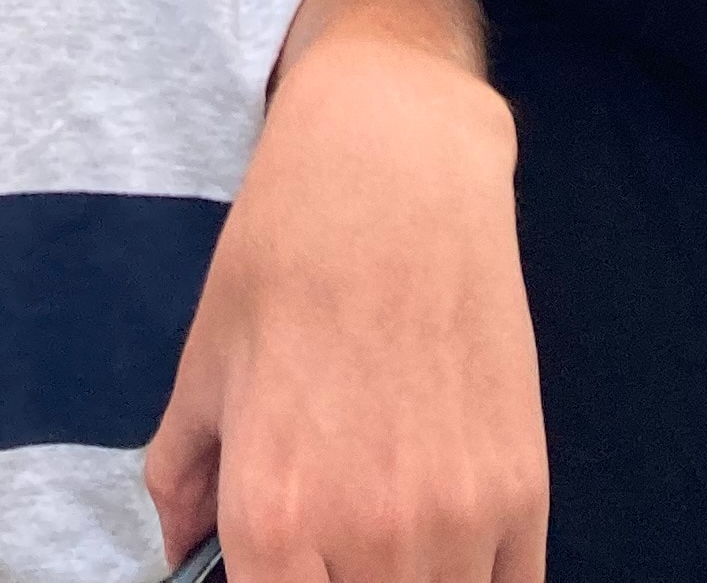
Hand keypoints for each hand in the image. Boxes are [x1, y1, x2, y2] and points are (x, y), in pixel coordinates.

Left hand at [146, 38, 546, 582]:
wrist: (394, 164)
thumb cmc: (285, 252)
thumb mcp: (203, 366)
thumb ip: (182, 483)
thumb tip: (183, 555)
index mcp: (270, 517)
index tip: (271, 572)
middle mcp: (365, 537)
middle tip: (321, 545)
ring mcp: (455, 520)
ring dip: (400, 582)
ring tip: (377, 536)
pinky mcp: (523, 491)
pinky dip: (472, 582)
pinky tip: (442, 545)